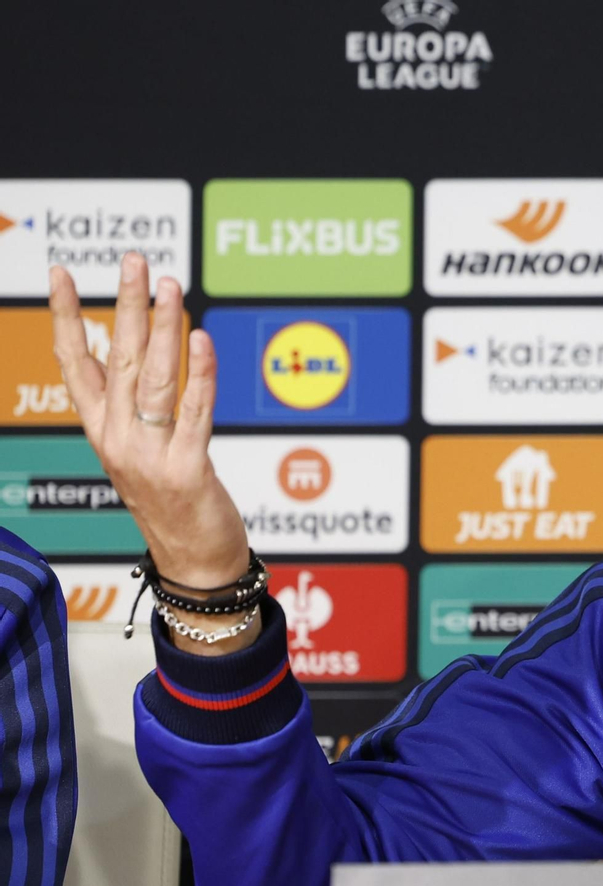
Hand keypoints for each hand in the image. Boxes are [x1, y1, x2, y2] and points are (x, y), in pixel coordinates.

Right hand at [50, 252, 256, 649]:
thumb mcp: (139, 450)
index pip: (74, 363)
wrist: (193, 563)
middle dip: (125, 305)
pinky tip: (201, 340)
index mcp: (101, 430)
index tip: (58, 273)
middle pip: (116, 359)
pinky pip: (194, 413)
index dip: (63, 316)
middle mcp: (117, 439)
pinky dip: (199, 374)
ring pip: (154, 378)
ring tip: (169, 286)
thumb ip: (133, 405)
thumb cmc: (172, 503)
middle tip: (133, 261)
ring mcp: (149, 455)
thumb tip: (130, 352)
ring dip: (163, 328)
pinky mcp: (186, 470)